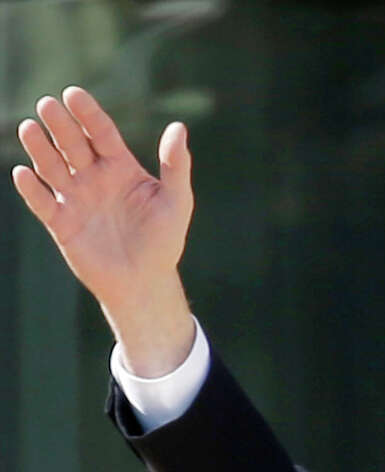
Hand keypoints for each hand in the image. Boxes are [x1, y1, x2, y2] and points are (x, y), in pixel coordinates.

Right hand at [11, 86, 195, 375]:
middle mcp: (94, 178)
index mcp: (120, 168)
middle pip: (73, 145)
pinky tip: (23, 173)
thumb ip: (175, 166)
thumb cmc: (164, 240)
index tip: (73, 94)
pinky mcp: (62, 223)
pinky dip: (32, 189)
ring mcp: (75, 199)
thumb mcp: (176, 201)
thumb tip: (179, 127)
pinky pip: (42, 203)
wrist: (145, 282)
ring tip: (29, 128)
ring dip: (40, 149)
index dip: (88, 114)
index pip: (101, 134)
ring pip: (52, 168)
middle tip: (48, 104)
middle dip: (61, 125)